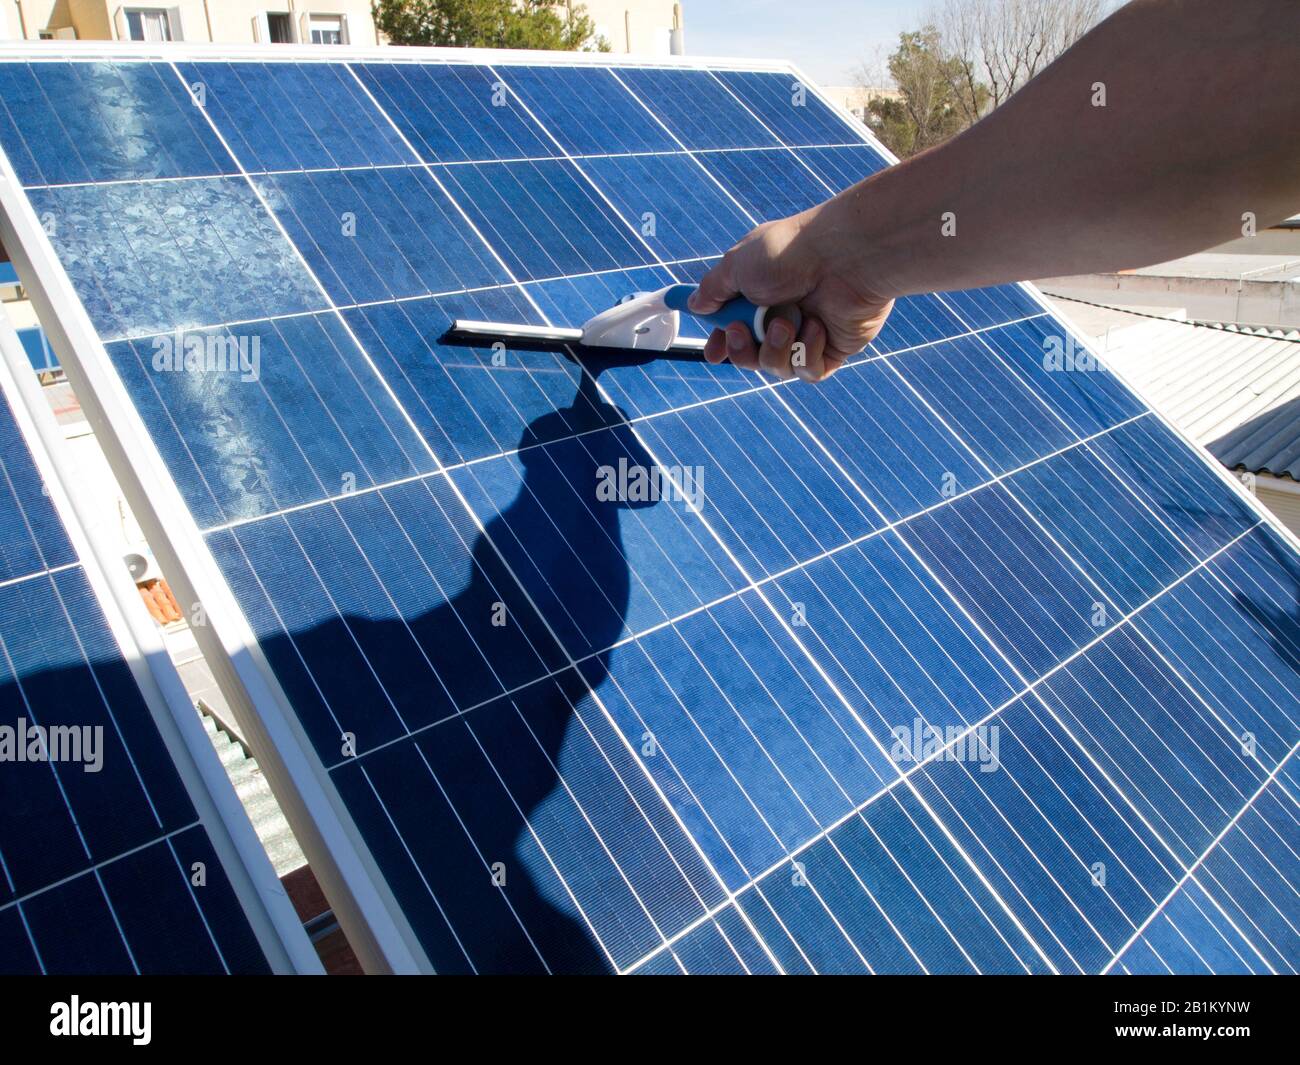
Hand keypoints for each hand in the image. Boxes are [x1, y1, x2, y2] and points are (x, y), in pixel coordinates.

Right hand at [689, 207, 894, 381]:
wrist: (843, 258)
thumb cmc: (790, 253)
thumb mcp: (736, 265)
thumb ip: (713, 289)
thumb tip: (694, 304)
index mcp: (761, 294)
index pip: (735, 329)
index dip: (723, 343)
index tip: (713, 352)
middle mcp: (783, 315)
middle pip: (750, 356)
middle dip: (742, 349)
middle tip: (744, 330)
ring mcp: (808, 334)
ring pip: (776, 367)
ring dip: (775, 347)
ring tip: (788, 321)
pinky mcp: (833, 349)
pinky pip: (807, 371)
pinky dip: (806, 352)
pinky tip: (817, 326)